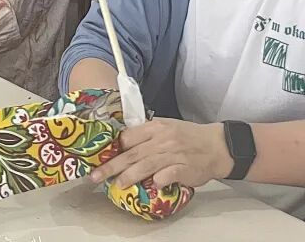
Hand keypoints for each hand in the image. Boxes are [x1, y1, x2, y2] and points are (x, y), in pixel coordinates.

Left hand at [90, 119, 231, 189]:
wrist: (217, 145)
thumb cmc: (187, 136)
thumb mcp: (165, 127)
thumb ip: (146, 135)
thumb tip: (122, 145)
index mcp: (155, 127)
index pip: (128, 137)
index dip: (114, 149)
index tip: (101, 159)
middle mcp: (162, 139)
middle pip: (132, 153)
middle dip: (111, 166)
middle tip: (95, 177)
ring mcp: (173, 154)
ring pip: (146, 164)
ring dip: (130, 175)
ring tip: (117, 184)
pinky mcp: (185, 168)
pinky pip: (169, 174)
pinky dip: (159, 180)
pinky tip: (152, 185)